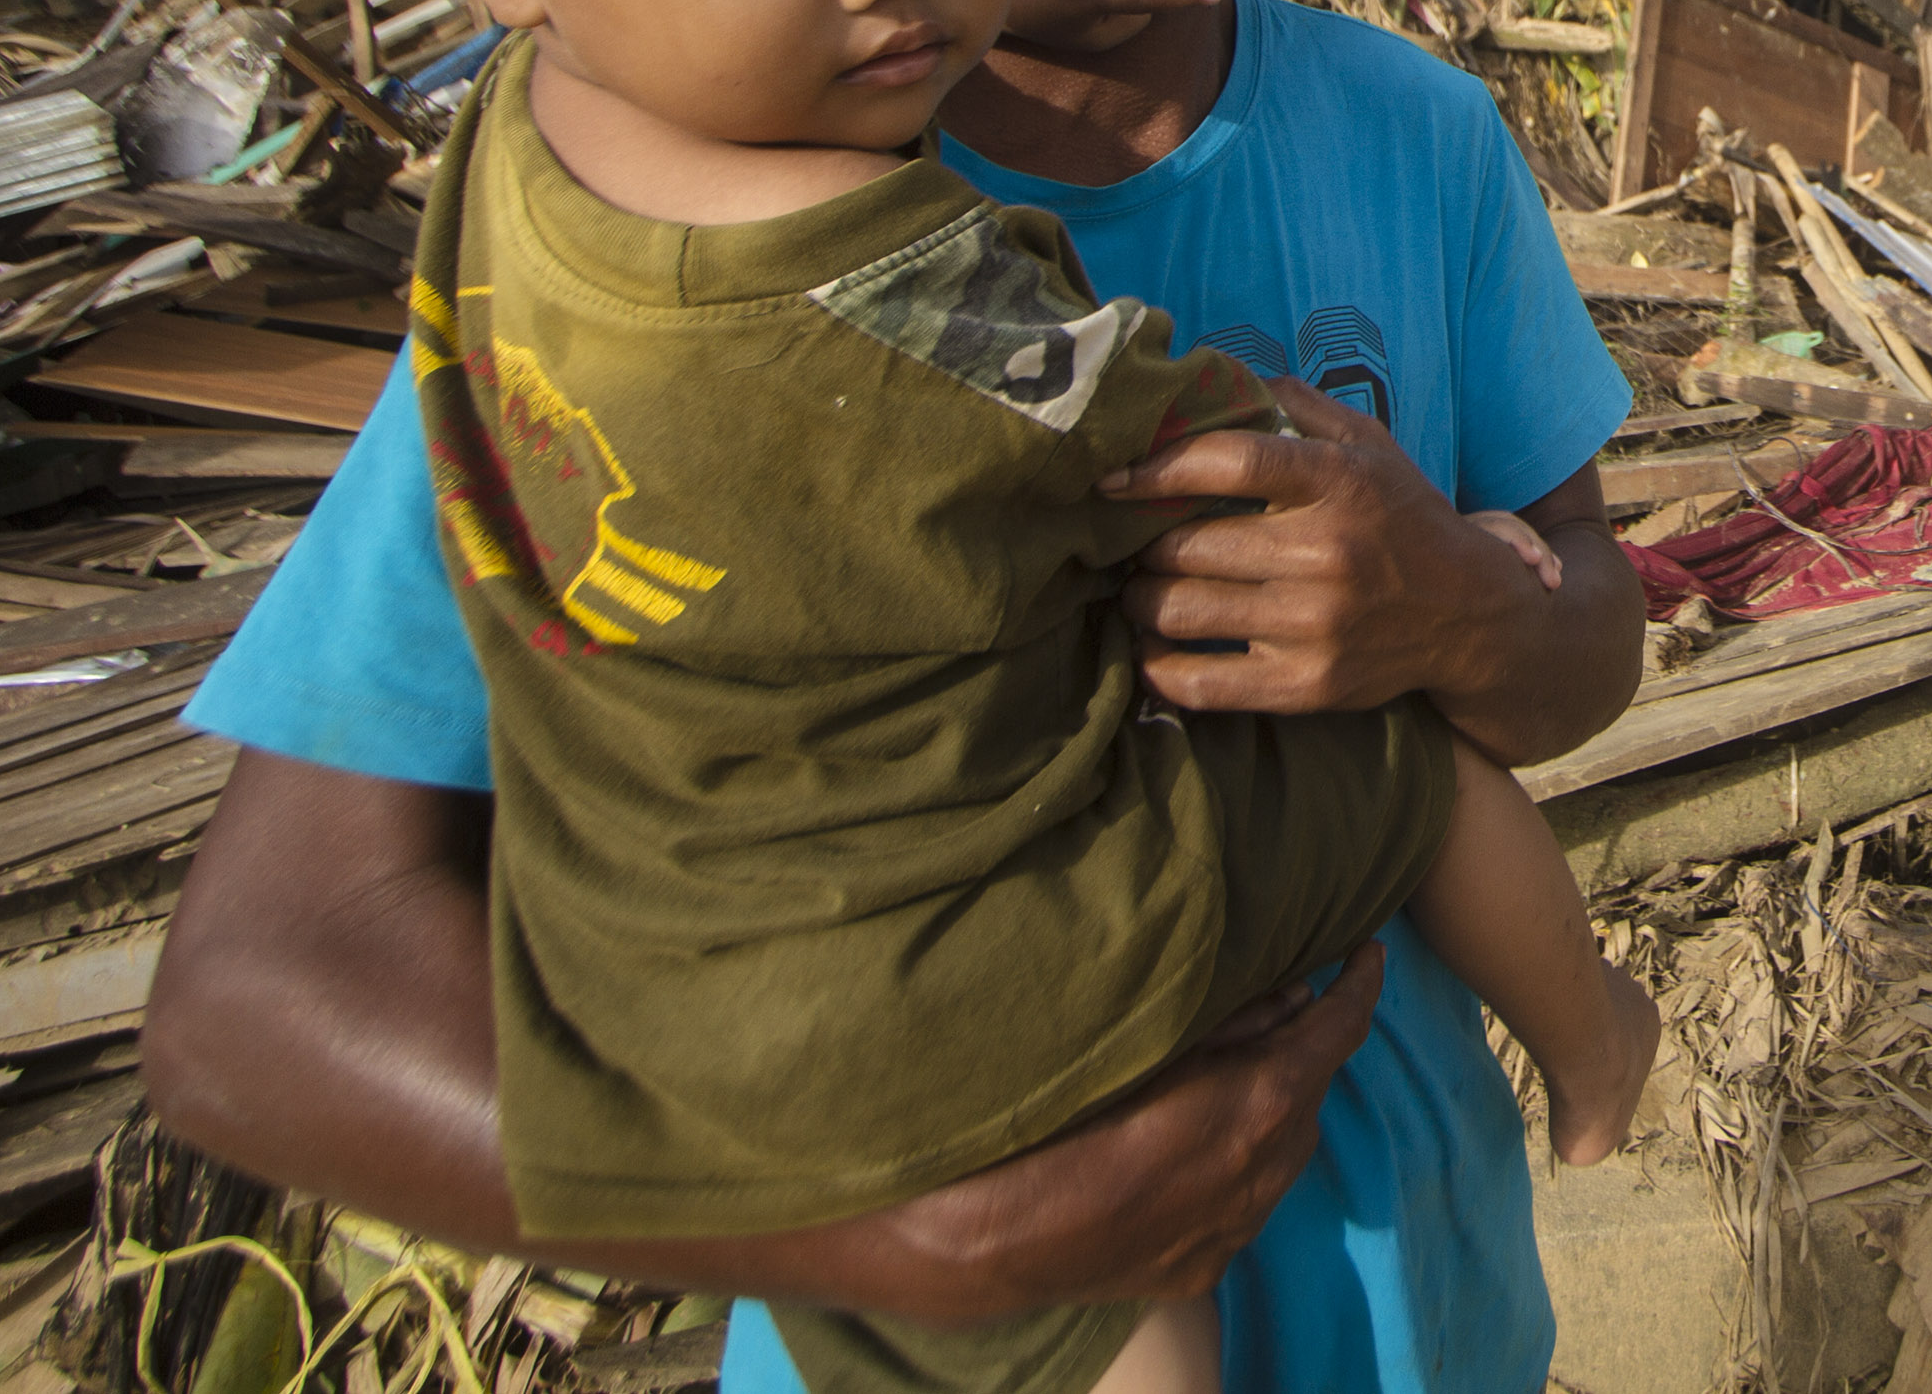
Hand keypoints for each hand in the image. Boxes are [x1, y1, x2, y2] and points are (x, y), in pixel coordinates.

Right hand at [148, 751, 1385, 1324]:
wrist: (575, 1132)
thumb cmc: (699, 983)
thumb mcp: (823, 897)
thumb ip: (926, 810)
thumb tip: (1010, 649)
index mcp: (978, 1181)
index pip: (1202, 1125)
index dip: (1294, 1040)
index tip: (1349, 950)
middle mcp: (994, 1255)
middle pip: (1218, 1185)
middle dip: (1301, 1084)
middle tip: (1356, 973)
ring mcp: (986, 1280)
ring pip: (1193, 1233)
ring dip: (1266, 1136)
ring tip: (1312, 1018)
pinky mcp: (976, 1282)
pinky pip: (1146, 1258)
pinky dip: (1206, 1186)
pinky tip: (1230, 1090)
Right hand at [865, 949, 1383, 1313]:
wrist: (987, 1236)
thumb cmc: (1059, 1114)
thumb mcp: (1151, 1038)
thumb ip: (1233, 1016)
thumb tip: (1289, 994)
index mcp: (1264, 1100)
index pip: (1341, 1027)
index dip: (1360, 984)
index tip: (1368, 955)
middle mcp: (1267, 1169)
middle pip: (1310, 1093)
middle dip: (1305, 1047)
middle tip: (1284, 1006)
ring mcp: (1237, 1227)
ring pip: (1282, 1153)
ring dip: (1273, 1109)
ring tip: (1237, 1072)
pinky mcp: (1202, 1267)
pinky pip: (1242, 1203)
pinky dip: (1236, 1165)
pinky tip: (1196, 1145)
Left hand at [1103, 379, 1558, 718]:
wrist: (1468, 614)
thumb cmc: (1403, 518)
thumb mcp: (1370, 445)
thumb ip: (1298, 404)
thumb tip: (1219, 376)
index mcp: (1337, 483)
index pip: (1227, 463)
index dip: (1156, 468)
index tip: (1114, 479)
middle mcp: (1325, 553)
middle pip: (1186, 545)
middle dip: (1144, 544)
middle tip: (1135, 544)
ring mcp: (1313, 625)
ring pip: (1178, 610)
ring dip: (1141, 600)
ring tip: (1142, 590)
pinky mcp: (1304, 685)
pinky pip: (1198, 682)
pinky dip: (1158, 666)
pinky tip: (1155, 648)